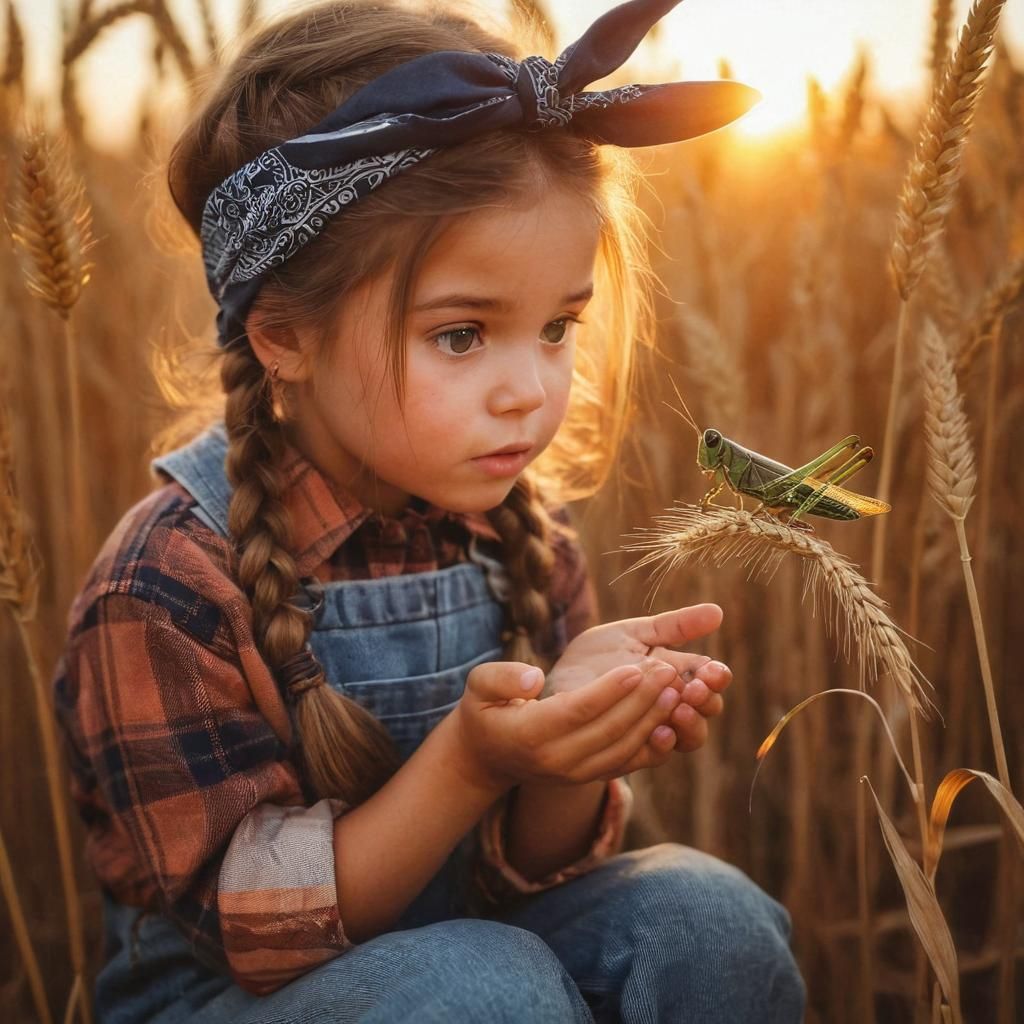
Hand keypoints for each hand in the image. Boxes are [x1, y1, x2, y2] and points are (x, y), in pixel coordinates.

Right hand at [451, 658, 695, 791]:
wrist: (488, 757)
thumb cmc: (486, 711)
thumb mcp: (478, 687)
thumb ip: (501, 678)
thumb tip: (534, 678)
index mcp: (529, 735)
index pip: (576, 711)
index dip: (609, 690)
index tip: (637, 666)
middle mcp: (556, 761)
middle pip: (609, 730)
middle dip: (643, 700)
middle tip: (669, 669)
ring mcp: (576, 774)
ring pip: (625, 748)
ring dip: (655, 719)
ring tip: (677, 688)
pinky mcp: (591, 777)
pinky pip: (628, 763)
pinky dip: (654, 744)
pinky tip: (674, 718)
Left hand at [544, 604, 732, 753]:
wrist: (558, 680)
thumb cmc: (598, 654)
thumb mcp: (636, 633)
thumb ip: (675, 626)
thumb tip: (718, 612)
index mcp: (681, 673)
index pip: (713, 680)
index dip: (717, 677)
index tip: (712, 671)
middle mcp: (674, 703)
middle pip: (707, 710)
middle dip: (707, 700)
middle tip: (695, 689)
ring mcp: (656, 726)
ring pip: (689, 737)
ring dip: (690, 724)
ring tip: (680, 708)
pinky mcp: (633, 747)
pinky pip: (656, 755)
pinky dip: (662, 746)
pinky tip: (659, 731)